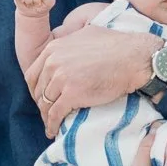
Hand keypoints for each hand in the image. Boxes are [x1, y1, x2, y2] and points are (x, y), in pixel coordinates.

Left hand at [31, 21, 159, 136]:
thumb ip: (69, 41)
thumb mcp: (85, 34)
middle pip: (38, 90)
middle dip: (41, 103)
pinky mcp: (72, 94)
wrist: (133, 58)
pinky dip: (52, 125)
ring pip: (45, 104)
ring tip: (51, 124)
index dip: (36, 89)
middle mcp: (53, 62)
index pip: (32, 73)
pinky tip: (53, 131)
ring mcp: (61, 78)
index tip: (42, 97)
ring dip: (46, 116)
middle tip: (47, 113)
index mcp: (53, 48)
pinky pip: (55, 114)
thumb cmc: (116, 45)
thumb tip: (66, 43)